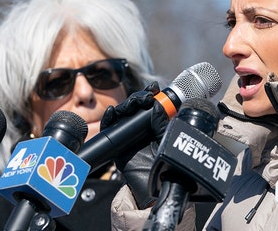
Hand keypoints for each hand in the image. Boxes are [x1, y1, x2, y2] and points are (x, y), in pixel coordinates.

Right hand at [101, 81, 168, 209]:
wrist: (159, 187)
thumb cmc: (167, 167)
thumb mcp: (168, 140)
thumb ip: (162, 123)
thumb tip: (157, 106)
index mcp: (154, 127)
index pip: (149, 106)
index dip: (149, 95)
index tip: (153, 89)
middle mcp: (140, 131)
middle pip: (134, 108)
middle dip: (138, 99)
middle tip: (146, 97)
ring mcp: (128, 138)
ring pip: (121, 116)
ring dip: (126, 106)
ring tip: (134, 104)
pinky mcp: (117, 147)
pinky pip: (110, 131)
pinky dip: (109, 120)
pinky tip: (112, 113)